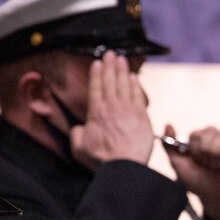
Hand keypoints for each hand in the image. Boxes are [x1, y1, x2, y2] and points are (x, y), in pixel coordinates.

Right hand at [69, 51, 154, 168]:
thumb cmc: (103, 159)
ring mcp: (128, 109)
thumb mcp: (79, 148)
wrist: (125, 166)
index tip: (96, 63)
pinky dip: (136, 85)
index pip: (95, 87)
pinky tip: (134, 77)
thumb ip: (77, 135)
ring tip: (121, 59)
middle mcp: (111, 107)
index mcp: (96, 112)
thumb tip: (79, 128)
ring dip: (122, 70)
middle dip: (109, 66)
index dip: (96, 74)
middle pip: (110, 81)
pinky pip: (138, 95)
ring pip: (124, 84)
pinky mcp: (142, 116)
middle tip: (110, 54)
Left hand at [164, 124, 219, 219]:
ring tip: (216, 165)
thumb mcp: (177, 164)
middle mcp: (211, 137)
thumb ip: (169, 145)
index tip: (197, 161)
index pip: (196, 134)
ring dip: (215, 155)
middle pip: (208, 132)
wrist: (214, 196)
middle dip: (205, 152)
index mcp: (197, 139)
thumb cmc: (197, 181)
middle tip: (207, 165)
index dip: (196, 150)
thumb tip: (168, 125)